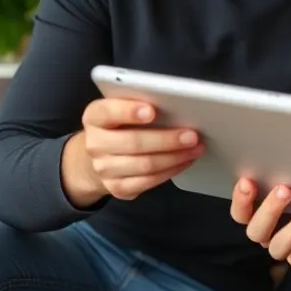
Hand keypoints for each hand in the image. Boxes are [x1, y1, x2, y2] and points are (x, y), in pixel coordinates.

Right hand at [63, 98, 204, 205]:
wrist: (102, 154)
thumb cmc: (121, 124)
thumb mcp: (123, 107)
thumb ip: (140, 103)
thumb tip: (174, 103)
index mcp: (94, 117)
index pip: (106, 112)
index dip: (128, 111)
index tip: (151, 110)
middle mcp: (95, 144)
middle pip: (133, 142)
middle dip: (166, 139)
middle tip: (192, 135)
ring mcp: (104, 168)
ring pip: (144, 165)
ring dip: (175, 157)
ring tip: (196, 148)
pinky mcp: (117, 187)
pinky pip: (148, 181)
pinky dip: (171, 170)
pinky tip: (186, 160)